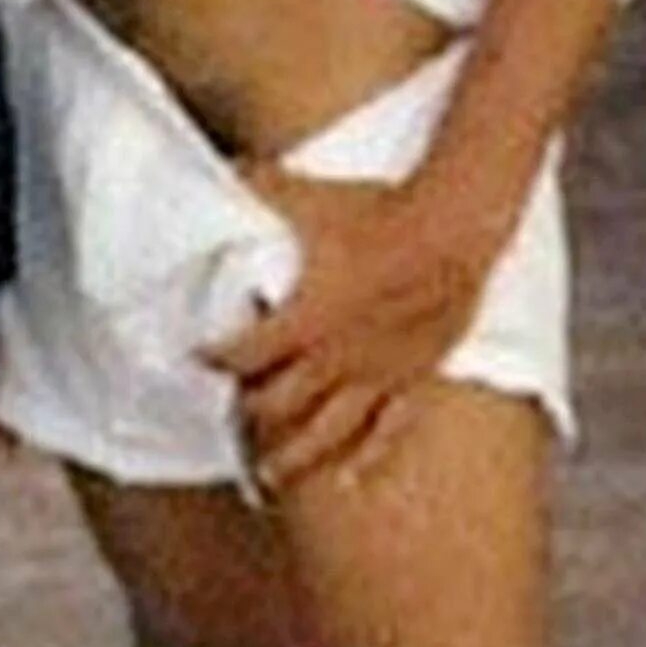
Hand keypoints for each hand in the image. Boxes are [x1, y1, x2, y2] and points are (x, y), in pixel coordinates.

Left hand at [204, 168, 492, 491]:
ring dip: (293, 459)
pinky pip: (387, 432)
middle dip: (247, 417)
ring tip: (268, 479)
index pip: (244, 355)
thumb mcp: (306, 193)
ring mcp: (375, 375)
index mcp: (303, 318)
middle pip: (277, 405)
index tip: (196, 361)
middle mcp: (334, 358)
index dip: (214, 360)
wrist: (449, 229)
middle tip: (226, 427)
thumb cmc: (376, 211)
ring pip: (326, 434)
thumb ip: (258, 183)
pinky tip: (350, 481)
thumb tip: (226, 165)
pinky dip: (367, 460)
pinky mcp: (412, 379)